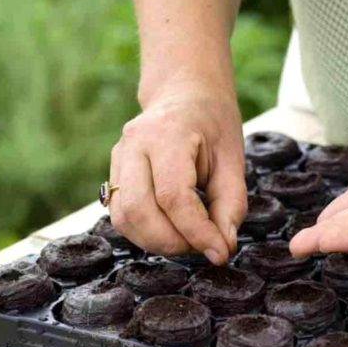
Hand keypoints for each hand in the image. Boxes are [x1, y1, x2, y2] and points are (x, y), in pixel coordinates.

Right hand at [109, 88, 246, 264]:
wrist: (185, 94)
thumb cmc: (213, 123)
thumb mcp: (233, 160)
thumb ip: (230, 205)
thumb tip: (221, 247)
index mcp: (167, 135)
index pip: (173, 197)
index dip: (196, 232)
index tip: (219, 252)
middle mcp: (134, 144)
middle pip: (139, 210)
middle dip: (173, 241)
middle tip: (203, 247)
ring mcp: (118, 157)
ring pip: (123, 217)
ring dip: (156, 241)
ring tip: (189, 240)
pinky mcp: (114, 173)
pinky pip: (120, 215)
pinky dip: (144, 233)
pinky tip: (171, 231)